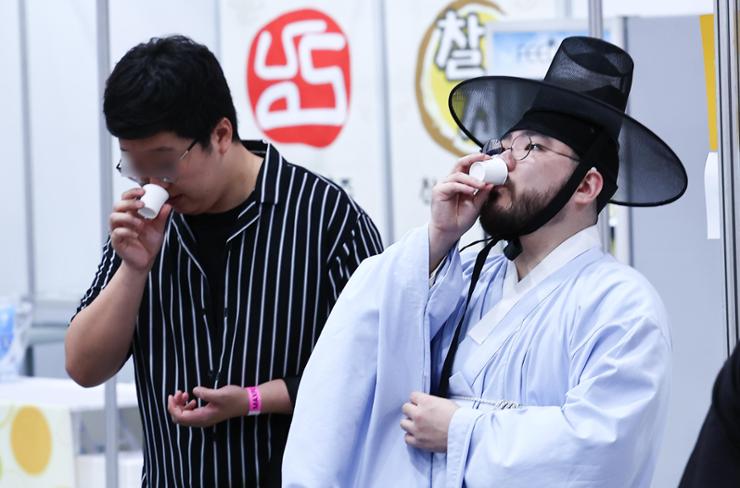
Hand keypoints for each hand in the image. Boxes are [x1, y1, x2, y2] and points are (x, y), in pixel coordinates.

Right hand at [110, 188, 171, 272]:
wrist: (145, 260)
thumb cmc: (149, 242)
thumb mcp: (158, 227)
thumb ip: (162, 216)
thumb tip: (167, 205)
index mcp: (131, 214)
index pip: (126, 198)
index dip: (132, 192)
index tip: (142, 190)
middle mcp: (122, 220)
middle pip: (117, 205)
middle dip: (129, 202)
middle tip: (142, 204)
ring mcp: (118, 230)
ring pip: (114, 217)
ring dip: (128, 217)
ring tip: (140, 223)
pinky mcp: (117, 241)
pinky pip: (117, 233)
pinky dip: (126, 231)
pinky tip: (135, 234)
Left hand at [167, 385, 249, 427]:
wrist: (246, 402)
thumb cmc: (234, 398)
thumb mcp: (220, 394)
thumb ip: (205, 393)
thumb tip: (194, 391)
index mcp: (203, 417)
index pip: (180, 417)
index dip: (172, 407)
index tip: (172, 395)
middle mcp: (202, 421)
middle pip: (180, 418)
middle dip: (175, 405)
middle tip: (179, 392)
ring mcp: (204, 419)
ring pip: (185, 416)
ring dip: (181, 405)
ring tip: (185, 393)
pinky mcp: (207, 414)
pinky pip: (191, 413)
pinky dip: (187, 406)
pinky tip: (192, 398)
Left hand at [400, 391, 458, 452]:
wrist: (463, 434)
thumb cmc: (458, 418)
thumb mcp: (445, 402)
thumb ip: (431, 402)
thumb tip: (425, 405)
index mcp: (426, 402)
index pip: (412, 396)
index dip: (417, 400)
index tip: (420, 403)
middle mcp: (418, 414)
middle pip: (405, 408)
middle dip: (412, 410)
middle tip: (419, 414)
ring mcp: (417, 429)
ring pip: (403, 423)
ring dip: (410, 423)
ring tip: (418, 425)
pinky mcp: (418, 442)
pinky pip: (407, 438)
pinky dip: (411, 436)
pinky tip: (418, 435)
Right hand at [429, 153, 492, 268]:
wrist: (450, 232)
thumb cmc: (460, 219)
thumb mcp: (477, 204)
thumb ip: (483, 193)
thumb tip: (492, 183)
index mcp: (461, 182)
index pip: (468, 166)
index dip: (478, 160)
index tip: (491, 160)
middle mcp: (451, 181)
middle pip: (460, 163)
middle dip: (474, 159)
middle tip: (486, 159)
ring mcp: (444, 185)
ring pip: (458, 175)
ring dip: (472, 179)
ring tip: (482, 184)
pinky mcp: (439, 191)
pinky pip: (452, 185)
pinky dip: (463, 186)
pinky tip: (471, 191)